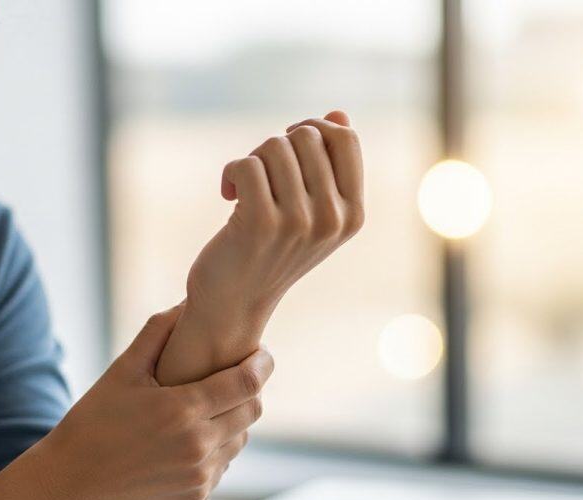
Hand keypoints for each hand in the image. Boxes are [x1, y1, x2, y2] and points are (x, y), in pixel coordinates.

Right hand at [39, 302, 273, 499]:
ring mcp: (198, 474)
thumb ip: (157, 333)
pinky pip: (224, 463)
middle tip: (239, 374)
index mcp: (182, 409)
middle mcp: (198, 444)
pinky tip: (196, 434)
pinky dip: (218, 446)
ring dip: (235, 419)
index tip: (263, 352)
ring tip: (213, 404)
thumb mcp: (123, 370)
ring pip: (240, 438)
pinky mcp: (195, 494)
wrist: (72, 480)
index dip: (261, 364)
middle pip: (252, 410)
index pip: (246, 383)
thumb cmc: (94, 419)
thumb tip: (185, 302)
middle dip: (251, 389)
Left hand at [185, 110, 364, 320]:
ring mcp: (299, 222)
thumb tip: (338, 114)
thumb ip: (328, 166)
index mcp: (353, 213)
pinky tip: (229, 194)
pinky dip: (231, 173)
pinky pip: (247, 164)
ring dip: (252, 159)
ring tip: (245, 187)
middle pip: (307, 136)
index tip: (289, 146)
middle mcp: (333, 219)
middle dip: (275, 145)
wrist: (234, 302)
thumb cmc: (270, 250)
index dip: (313, 128)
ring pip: (275, 146)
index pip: (346, 138)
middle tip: (260, 174)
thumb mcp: (310, 210)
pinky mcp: (262, 224)